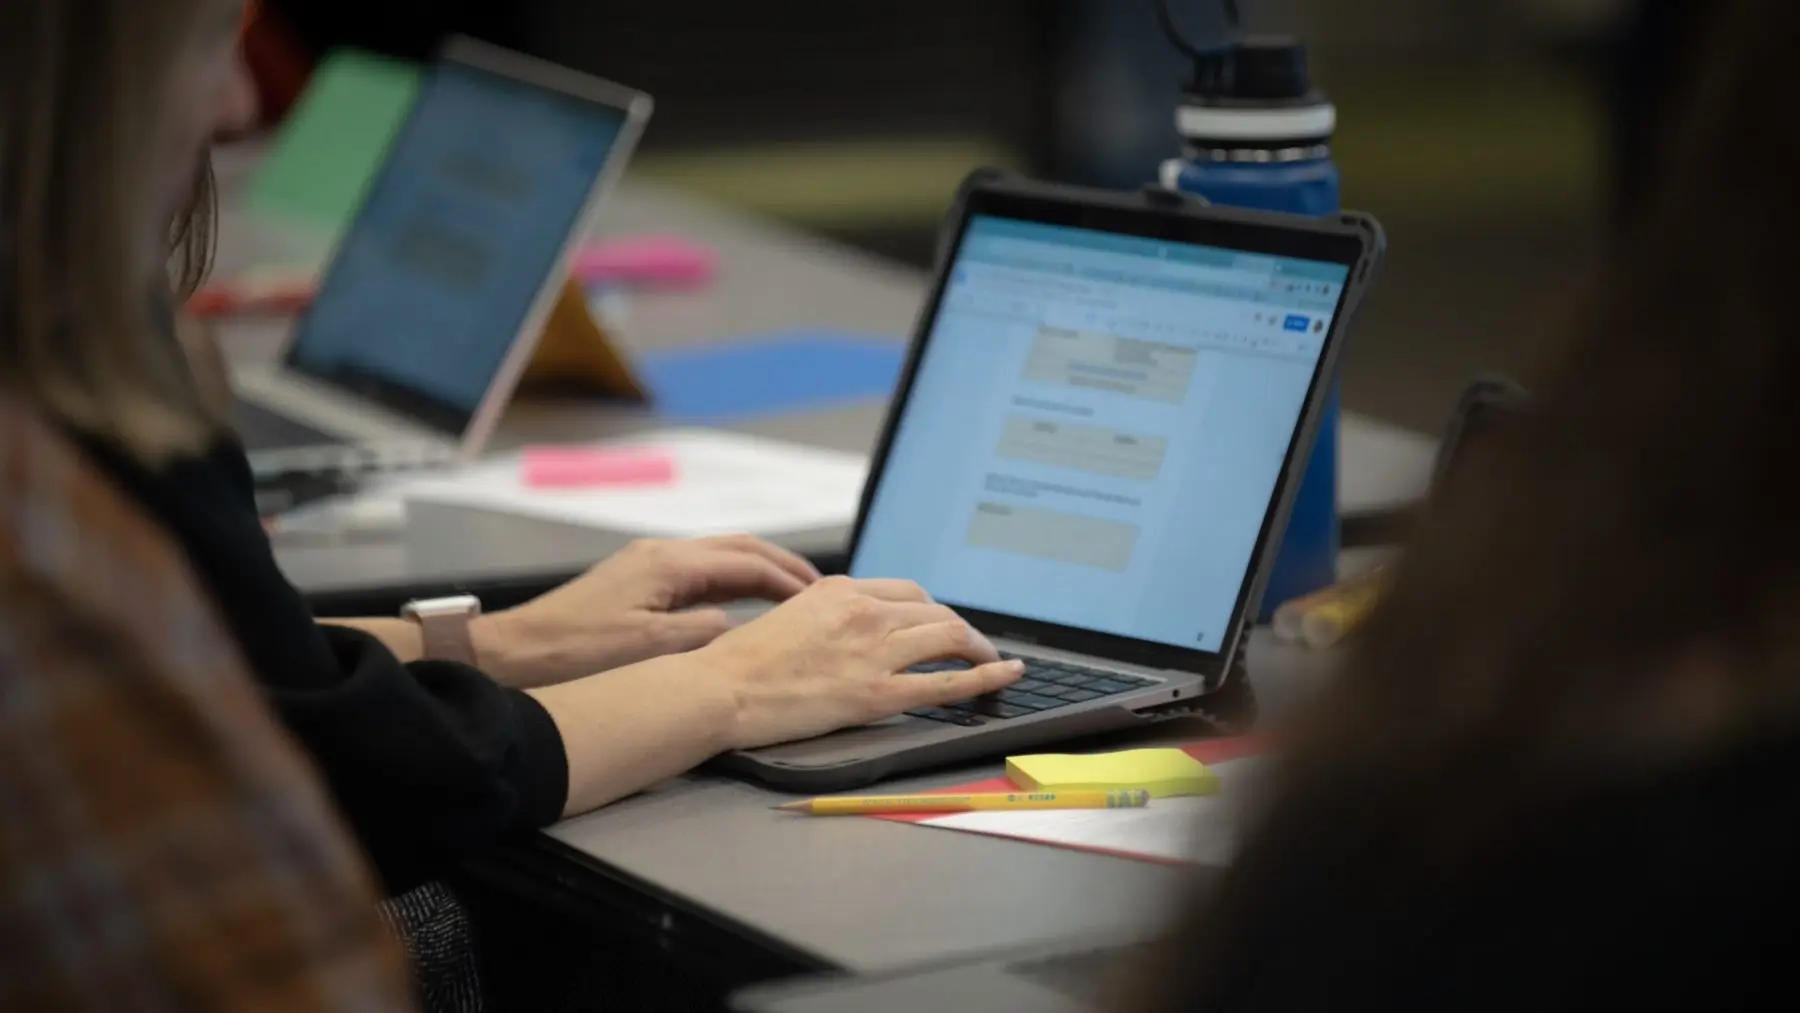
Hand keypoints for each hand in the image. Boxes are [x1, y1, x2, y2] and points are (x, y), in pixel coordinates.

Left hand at [479, 536, 820, 686]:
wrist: (519, 651)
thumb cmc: (578, 651)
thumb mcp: (649, 646)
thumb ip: (703, 631)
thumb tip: (738, 623)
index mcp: (668, 563)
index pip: (745, 560)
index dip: (787, 577)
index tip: (820, 595)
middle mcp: (661, 553)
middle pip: (737, 549)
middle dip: (781, 566)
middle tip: (820, 588)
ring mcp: (649, 564)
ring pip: (720, 558)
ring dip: (758, 574)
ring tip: (793, 596)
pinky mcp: (640, 580)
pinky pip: (700, 573)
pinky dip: (733, 584)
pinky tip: (745, 605)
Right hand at [696, 576, 1024, 750]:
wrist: (718, 689)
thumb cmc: (740, 663)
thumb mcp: (788, 619)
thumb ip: (826, 618)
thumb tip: (849, 631)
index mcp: (841, 591)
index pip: (907, 593)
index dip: (933, 611)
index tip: (942, 625)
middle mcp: (864, 612)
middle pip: (935, 611)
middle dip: (964, 629)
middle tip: (977, 647)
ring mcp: (874, 651)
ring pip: (950, 637)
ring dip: (981, 649)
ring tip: (995, 663)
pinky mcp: (877, 693)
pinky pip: (948, 682)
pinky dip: (986, 677)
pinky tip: (1006, 676)